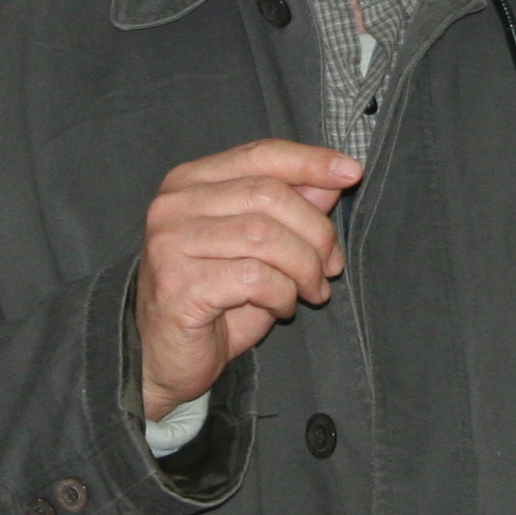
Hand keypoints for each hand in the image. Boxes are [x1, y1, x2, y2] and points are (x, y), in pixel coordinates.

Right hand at [136, 140, 358, 419]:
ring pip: (265, 236)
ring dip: (304, 268)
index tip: (351, 173)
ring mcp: (170, 243)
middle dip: (315, 231)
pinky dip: (282, 294)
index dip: (310, 162)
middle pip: (269, 194)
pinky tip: (281, 308)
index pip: (260, 154)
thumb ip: (291, 208)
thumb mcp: (260, 247)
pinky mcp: (178, 285)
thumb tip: (332, 178)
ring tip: (312, 291)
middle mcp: (174, 204)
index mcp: (191, 181)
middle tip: (331, 266)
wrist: (164, 360)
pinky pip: (254, 277)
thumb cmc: (216, 300)